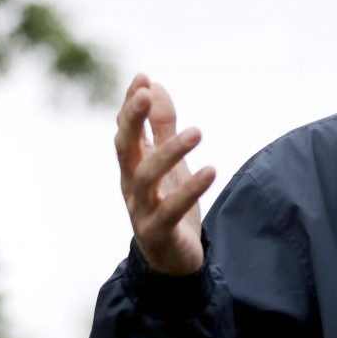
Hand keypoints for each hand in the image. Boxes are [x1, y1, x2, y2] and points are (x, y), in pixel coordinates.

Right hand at [115, 74, 215, 275]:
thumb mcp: (169, 163)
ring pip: (147, 177)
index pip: (126, 130)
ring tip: (197, 131)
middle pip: (124, 148)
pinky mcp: (158, 231)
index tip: (142, 77)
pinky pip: (171, 209)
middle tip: (146, 94)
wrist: (171, 260)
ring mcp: (141, 209)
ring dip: (170, 152)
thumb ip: (161, 127)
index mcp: (133, 166)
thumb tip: (155, 85)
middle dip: (132, 120)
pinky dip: (190, 189)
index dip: (131, 104)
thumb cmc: (168, 204)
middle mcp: (131, 185)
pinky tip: (211, 170)